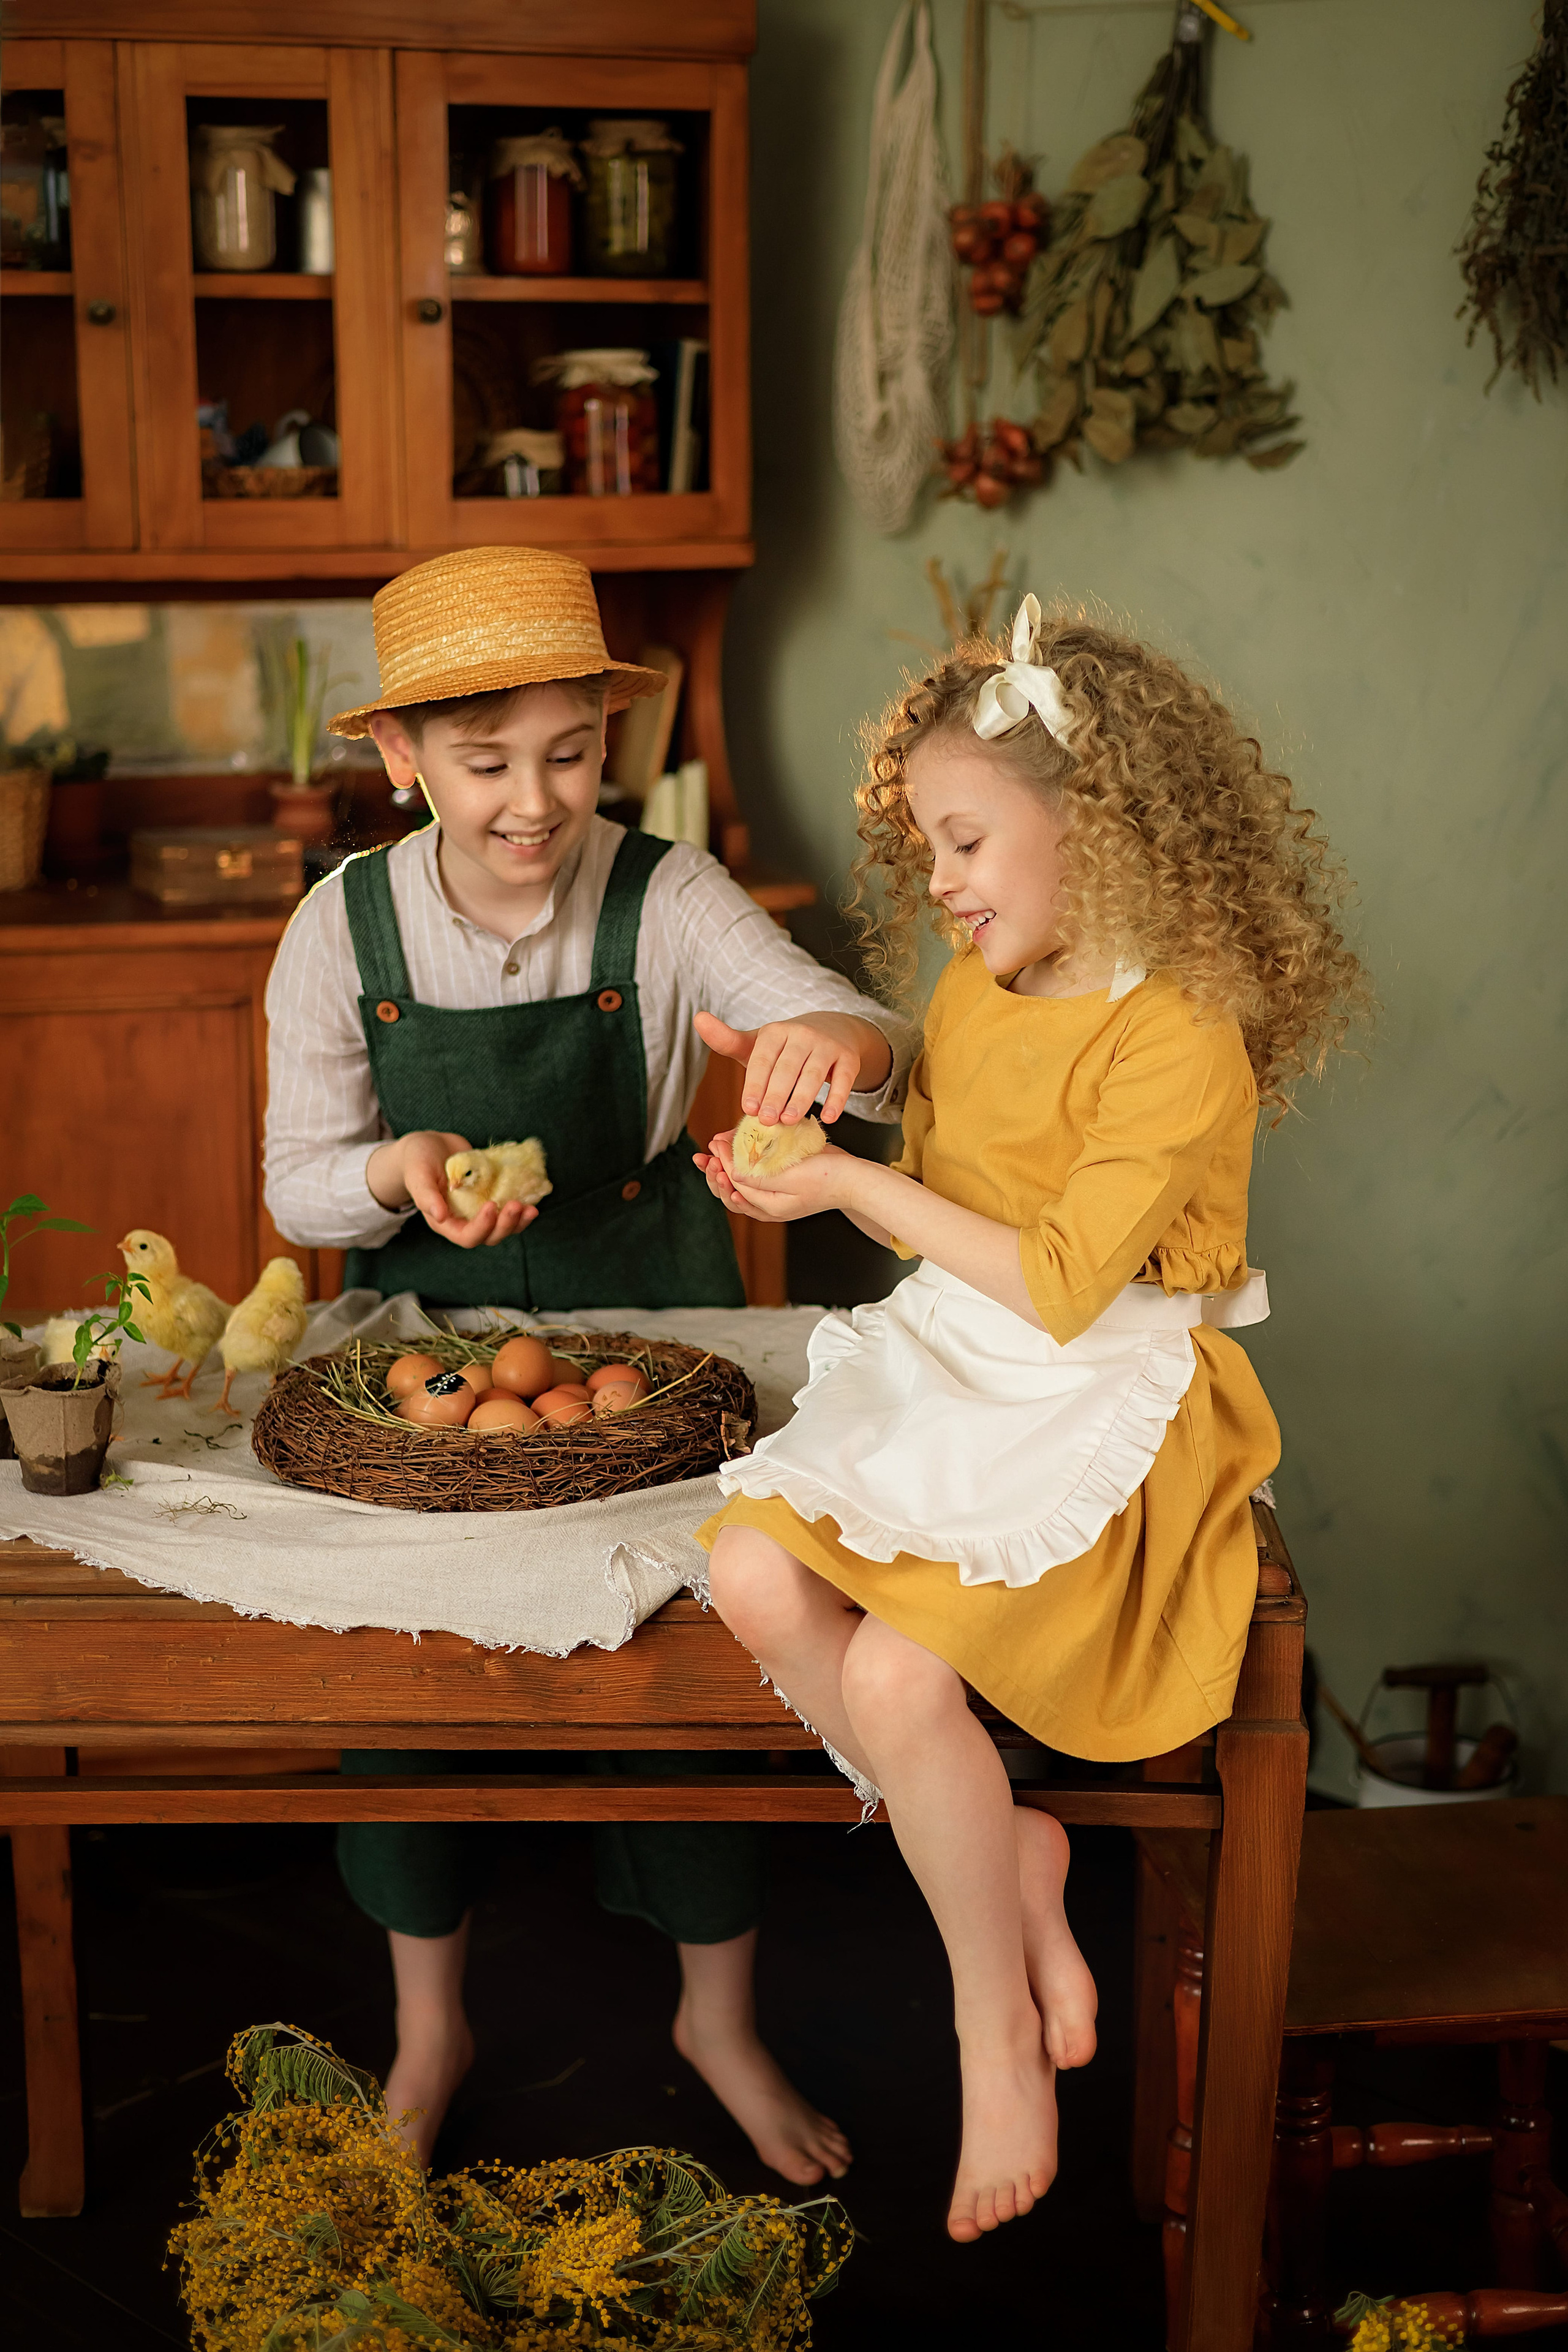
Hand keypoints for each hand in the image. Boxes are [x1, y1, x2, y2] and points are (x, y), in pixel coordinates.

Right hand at [367, 1131, 540, 1250]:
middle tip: (517, 1205)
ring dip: (519, 1221)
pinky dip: (522, 1207)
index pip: (467, 1237)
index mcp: (445, 1222)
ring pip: (504, 1226)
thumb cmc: (418, 1161)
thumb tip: (440, 1216)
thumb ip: (426, 1195)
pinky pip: (509, 1209)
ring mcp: (480, 1209)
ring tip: (531, 1208)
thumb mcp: (418, 1175)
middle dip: (506, 1225)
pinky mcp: (492, 1196)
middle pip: (490, 1236)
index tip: (491, 1205)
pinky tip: (533, 1197)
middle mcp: (464, 1220)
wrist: (431, 1145)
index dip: (482, 1227)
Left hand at [693, 1009, 891, 1126]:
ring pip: (814, 1074)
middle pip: (787, 1068)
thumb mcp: (756, 1044)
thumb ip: (727, 1040)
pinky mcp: (848, 1058)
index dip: (755, 1084)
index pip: (763, 1059)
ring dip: (802, 1098)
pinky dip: (838, 1099)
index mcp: (775, 1032)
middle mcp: (802, 1034)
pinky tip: (829, 1118)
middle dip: (776, 1094)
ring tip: (790, 1121)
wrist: (832, 1030)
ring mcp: (827, 1046)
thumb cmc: (784, 1047)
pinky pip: (844, 1080)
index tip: (748, 1109)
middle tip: (766, 1121)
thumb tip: (697, 1018)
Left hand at [693, 1128, 858, 1224]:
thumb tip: (730, 1172)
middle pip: (731, 1193)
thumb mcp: (792, 1176)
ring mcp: (775, 1199)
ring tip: (712, 1155)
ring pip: (739, 1188)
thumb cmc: (829, 1176)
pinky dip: (741, 1168)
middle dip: (715, 1172)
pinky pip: (753, 1181)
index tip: (715, 1143)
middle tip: (706, 1153)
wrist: (855, 1180)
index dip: (721, 1163)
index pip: (735, 1185)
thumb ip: (760, 1177)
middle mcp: (769, 1207)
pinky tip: (733, 1157)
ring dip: (723, 1171)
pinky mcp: (781, 1187)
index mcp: (769, 1208)